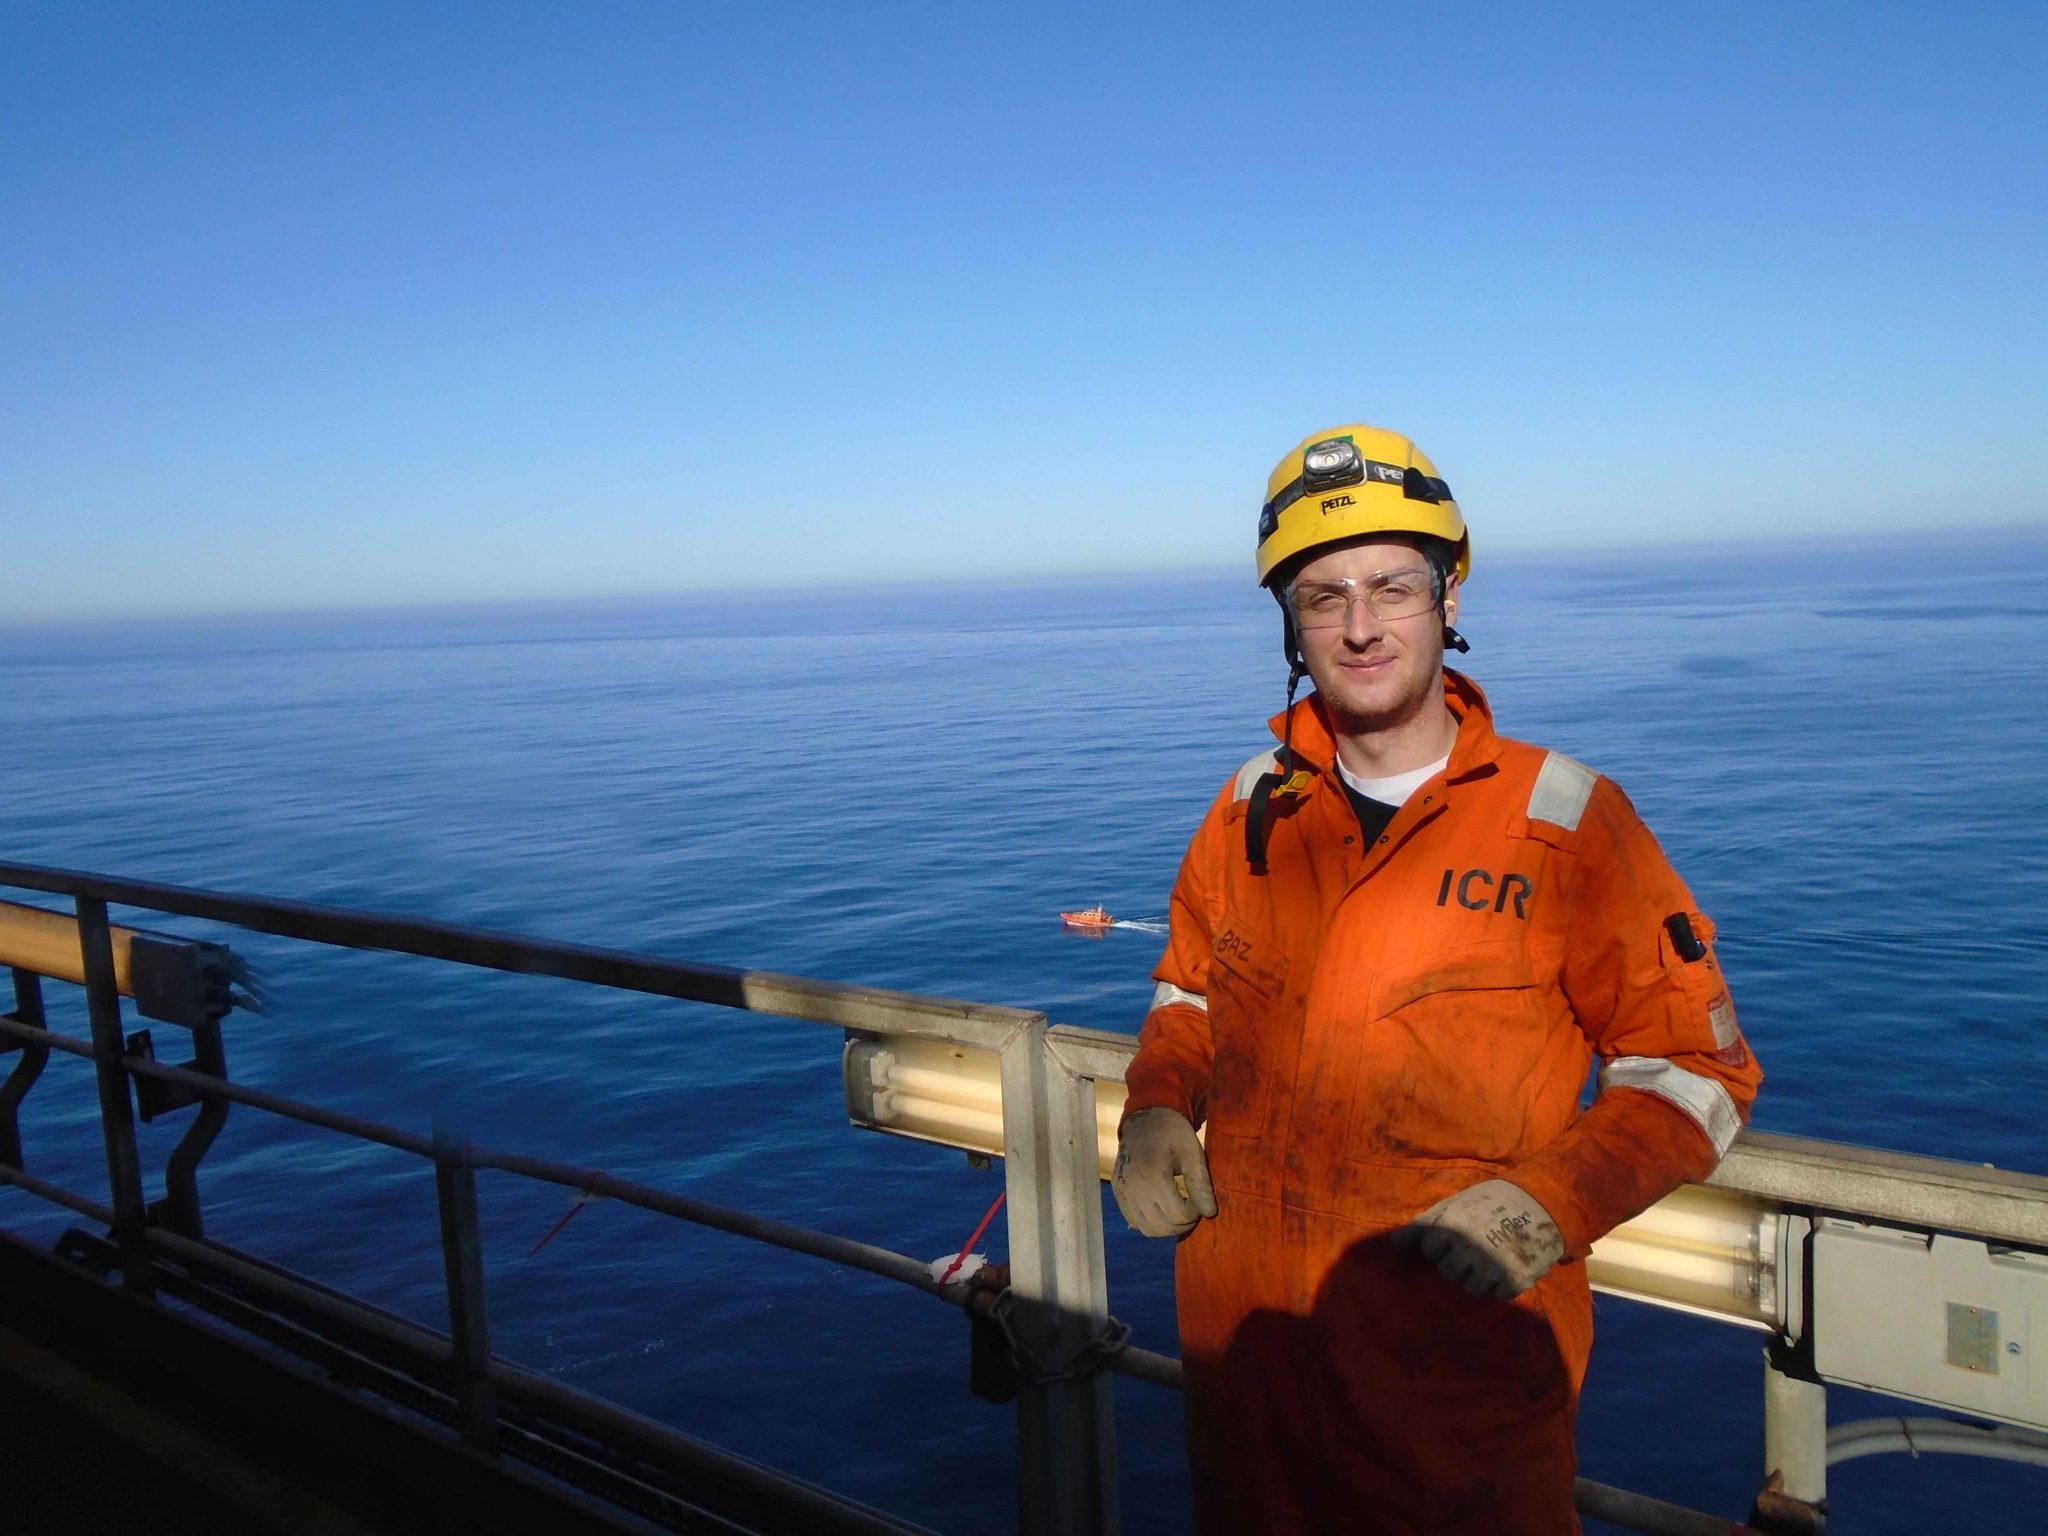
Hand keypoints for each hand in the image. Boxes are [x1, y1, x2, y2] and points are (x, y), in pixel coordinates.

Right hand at [1112, 1107, 1217, 1237]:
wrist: (1145, 1120)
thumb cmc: (1173, 1134)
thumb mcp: (1191, 1153)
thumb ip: (1200, 1184)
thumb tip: (1210, 1213)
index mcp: (1152, 1174)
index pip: (1178, 1214)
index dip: (1195, 1213)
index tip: (1201, 1201)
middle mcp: (1133, 1187)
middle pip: (1162, 1226)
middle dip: (1183, 1224)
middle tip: (1193, 1209)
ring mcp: (1122, 1192)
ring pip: (1147, 1229)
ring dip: (1167, 1227)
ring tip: (1179, 1211)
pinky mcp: (1118, 1193)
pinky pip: (1134, 1221)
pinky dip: (1151, 1222)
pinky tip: (1163, 1209)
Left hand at [1391, 1179, 1563, 1297]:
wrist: (1541, 1203)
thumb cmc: (1490, 1202)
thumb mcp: (1454, 1205)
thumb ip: (1423, 1226)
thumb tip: (1394, 1246)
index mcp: (1454, 1227)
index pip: (1430, 1250)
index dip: (1440, 1244)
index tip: (1455, 1235)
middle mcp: (1471, 1249)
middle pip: (1448, 1273)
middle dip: (1456, 1263)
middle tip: (1473, 1248)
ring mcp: (1493, 1267)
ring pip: (1471, 1288)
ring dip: (1477, 1276)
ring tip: (1488, 1258)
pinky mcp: (1515, 1280)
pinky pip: (1498, 1294)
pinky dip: (1501, 1283)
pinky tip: (1506, 1264)